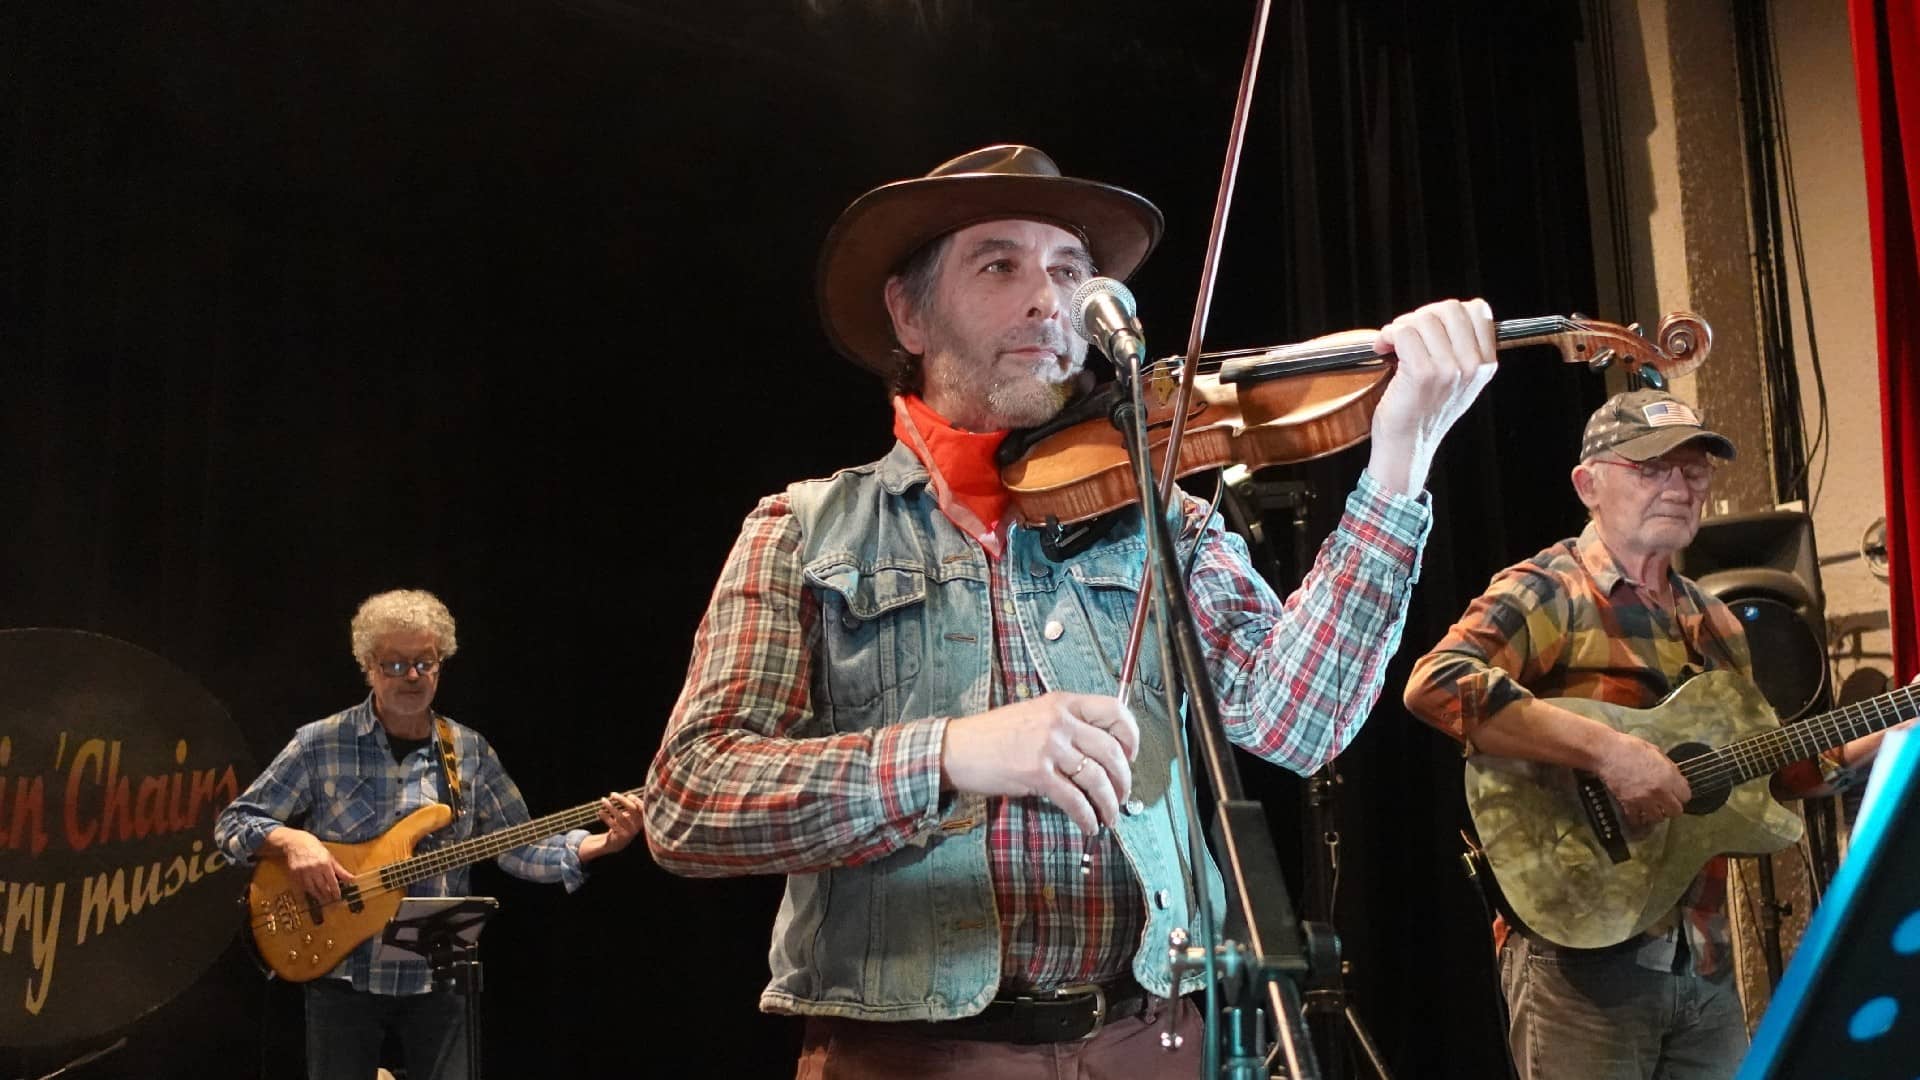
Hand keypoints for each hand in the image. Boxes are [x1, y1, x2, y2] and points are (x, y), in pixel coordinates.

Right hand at [265, 826, 353, 902]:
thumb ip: (340, 870)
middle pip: (322, 886)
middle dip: (327, 895)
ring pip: (311, 888)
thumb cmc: (315, 848)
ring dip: (317, 895)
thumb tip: (352, 879)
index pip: (332, 881)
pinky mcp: (294, 874)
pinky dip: (307, 891)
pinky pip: (302, 886)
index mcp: (325, 863)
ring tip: (322, 900)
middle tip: (331, 901)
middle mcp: (314, 868)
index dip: (335, 891)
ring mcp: (303, 871)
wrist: (296, 842)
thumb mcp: (330, 857)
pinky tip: (311, 894)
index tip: (338, 897)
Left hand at [581, 792, 642, 861]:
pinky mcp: (621, 836)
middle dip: (622, 800)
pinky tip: (601, 812)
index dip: (636, 800)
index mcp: (642, 819)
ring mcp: (630, 832)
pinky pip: (613, 824)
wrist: (617, 842)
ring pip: (620, 816)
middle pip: (632, 810)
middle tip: (612, 794)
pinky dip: (606, 817)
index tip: (628, 795)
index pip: (642, 807)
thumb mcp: (628, 816)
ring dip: (611, 807)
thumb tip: (618, 795)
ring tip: (603, 800)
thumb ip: (629, 807)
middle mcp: (638, 826)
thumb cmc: (623, 824)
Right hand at [940, 692, 1139, 835]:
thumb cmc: (994, 735)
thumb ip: (1066, 724)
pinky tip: (1089, 825)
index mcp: (1062, 703)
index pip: (1113, 710)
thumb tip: (1100, 750)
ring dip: (1109, 803)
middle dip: (1124, 778)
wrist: (958, 748)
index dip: (1131, 735)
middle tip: (1123, 794)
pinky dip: (1087, 817)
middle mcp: (1059, 721)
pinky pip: (1074, 800)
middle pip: (1112, 750)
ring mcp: (1048, 747)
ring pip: (1097, 778)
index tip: (1131, 755)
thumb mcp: (1035, 714)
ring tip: (1110, 816)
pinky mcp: (1036, 774)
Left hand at [1366, 298, 1499, 494]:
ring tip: (1391, 345)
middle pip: (1449, 308)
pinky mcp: (1423, 373)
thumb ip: (1460, 345)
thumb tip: (1440, 311)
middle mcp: (1472, 366)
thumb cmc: (1424, 409)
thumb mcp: (1457, 378)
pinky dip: (1387, 335)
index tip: (1426, 329)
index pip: (1477, 309)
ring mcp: (1449, 369)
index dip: (1445, 313)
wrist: (1407, 444)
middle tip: (1403, 335)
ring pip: (1423, 319)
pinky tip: (1382, 349)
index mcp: (1485, 364)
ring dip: (1399, 327)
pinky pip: (1403, 332)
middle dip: (1420, 316)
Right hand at [1595, 733, 1689, 828]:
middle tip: (1665, 803)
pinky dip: (1637, 818)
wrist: (1606, 751)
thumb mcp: (1656, 752)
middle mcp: (1659, 790)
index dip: (1681, 794)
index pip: (1686, 796)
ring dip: (1655, 813)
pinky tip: (1637, 813)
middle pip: (1675, 811)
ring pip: (1658, 818)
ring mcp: (1643, 799)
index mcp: (1669, 776)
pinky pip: (1637, 819)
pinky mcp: (1628, 804)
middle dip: (1671, 807)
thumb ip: (1669, 768)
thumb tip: (1675, 778)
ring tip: (1651, 807)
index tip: (1675, 793)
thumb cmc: (1629, 747)